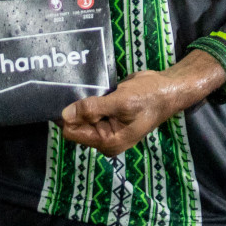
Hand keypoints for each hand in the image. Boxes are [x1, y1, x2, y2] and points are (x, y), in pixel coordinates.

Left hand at [57, 49, 225, 157]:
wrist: (166, 88)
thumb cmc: (147, 98)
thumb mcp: (120, 102)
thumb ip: (92, 109)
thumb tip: (65, 115)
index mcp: (107, 142)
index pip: (73, 133)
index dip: (65, 117)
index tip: (59, 96)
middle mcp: (105, 137)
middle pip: (76, 125)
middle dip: (73, 109)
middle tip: (68, 86)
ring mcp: (107, 126)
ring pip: (82, 115)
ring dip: (80, 102)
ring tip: (76, 83)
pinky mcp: (109, 113)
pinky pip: (91, 108)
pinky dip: (88, 98)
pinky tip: (87, 85)